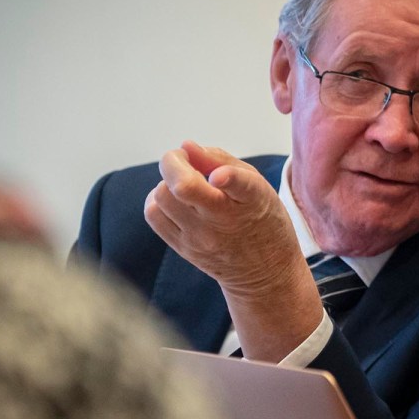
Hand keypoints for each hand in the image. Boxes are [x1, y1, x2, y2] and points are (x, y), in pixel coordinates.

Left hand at [144, 140, 304, 298]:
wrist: (265, 272)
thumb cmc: (261, 218)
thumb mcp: (257, 185)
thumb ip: (221, 160)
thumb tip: (185, 146)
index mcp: (252, 201)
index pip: (240, 186)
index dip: (226, 176)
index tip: (218, 176)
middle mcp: (224, 221)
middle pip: (182, 186)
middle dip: (175, 161)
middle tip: (184, 160)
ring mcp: (201, 238)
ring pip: (162, 196)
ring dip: (167, 182)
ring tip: (182, 184)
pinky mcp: (184, 248)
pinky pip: (154, 214)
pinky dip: (158, 200)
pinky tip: (175, 201)